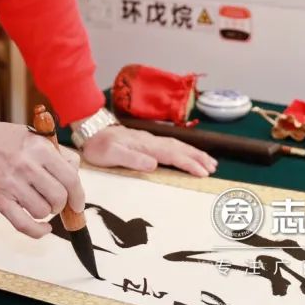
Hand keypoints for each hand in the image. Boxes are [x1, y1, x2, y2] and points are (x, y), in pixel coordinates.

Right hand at [0, 110, 82, 238]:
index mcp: (40, 149)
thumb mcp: (37, 137)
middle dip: (62, 204)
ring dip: (46, 212)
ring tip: (39, 202)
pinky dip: (37, 231)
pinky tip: (44, 228)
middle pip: (58, 198)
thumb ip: (60, 154)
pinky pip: (23, 225)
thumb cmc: (8, 140)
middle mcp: (27, 166)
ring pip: (42, 212)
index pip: (71, 179)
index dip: (79, 195)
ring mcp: (11, 184)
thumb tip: (76, 176)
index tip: (78, 203)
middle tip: (56, 201)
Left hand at [78, 125, 217, 176]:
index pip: (172, 155)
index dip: (189, 163)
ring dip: (193, 153)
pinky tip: (187, 154)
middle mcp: (151, 141)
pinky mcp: (146, 142)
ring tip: (209, 161)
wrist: (90, 131)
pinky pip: (170, 145)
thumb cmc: (99, 146)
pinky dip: (183, 150)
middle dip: (197, 157)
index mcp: (145, 145)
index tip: (203, 172)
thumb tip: (154, 165)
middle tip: (213, 167)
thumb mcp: (111, 155)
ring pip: (177, 145)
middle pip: (179, 148)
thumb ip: (132, 159)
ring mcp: (149, 140)